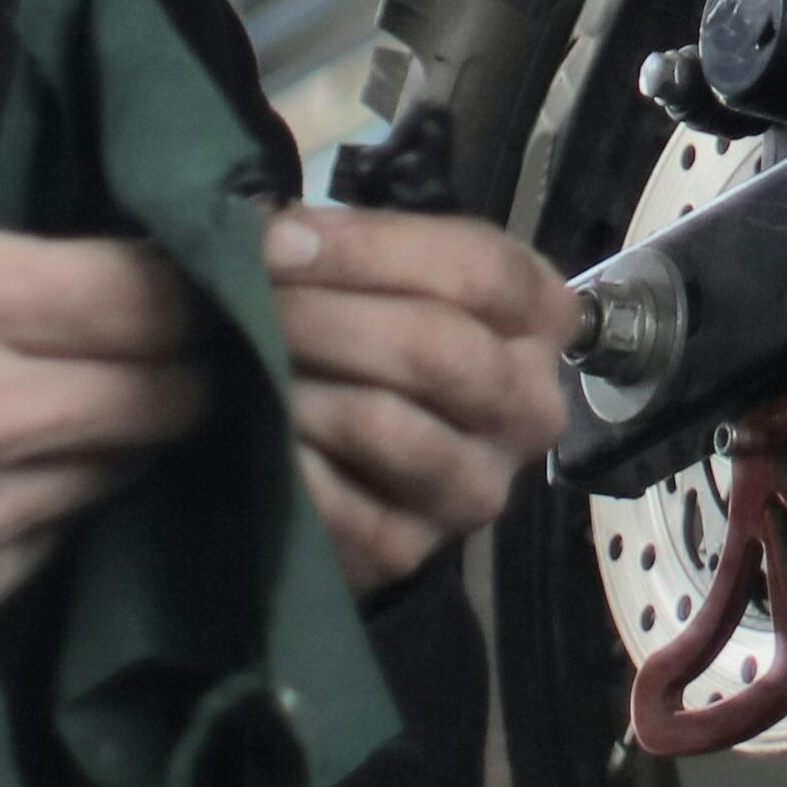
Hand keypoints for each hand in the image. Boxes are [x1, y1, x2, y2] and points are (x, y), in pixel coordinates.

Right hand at [0, 218, 209, 648]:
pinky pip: (55, 542)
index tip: (207, 285)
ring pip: (118, 471)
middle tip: (177, 351)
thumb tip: (138, 288)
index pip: (150, 298)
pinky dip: (51, 504)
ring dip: (116, 438)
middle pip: (164, 393)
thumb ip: (13, 269)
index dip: (194, 288)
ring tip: (88, 408)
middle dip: (180, 366)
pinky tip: (17, 475)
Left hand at [268, 206, 572, 595]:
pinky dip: (287, 463)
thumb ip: (348, 247)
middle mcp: (531, 408)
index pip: (478, 272)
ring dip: (301, 388)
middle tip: (245, 300)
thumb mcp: (386, 273)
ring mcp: (479, 487)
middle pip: (437, 349)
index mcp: (541, 319)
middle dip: (323, 318)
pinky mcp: (414, 550)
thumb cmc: (376, 334)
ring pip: (387, 425)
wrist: (363, 459)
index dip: (366, 251)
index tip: (275, 241)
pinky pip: (342, 506)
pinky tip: (255, 433)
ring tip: (247, 365)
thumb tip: (270, 236)